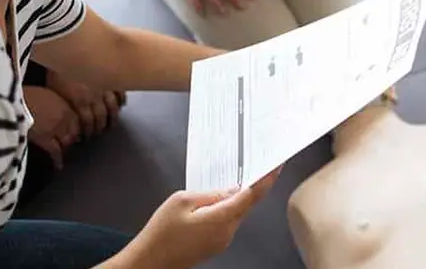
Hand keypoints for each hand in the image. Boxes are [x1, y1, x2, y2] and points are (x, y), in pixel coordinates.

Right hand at [23, 86, 80, 169]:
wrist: (9, 101)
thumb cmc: (20, 95)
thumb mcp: (38, 93)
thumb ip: (48, 102)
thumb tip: (48, 108)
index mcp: (61, 101)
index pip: (75, 117)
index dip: (73, 125)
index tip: (72, 130)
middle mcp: (63, 114)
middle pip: (74, 130)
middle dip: (72, 137)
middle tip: (70, 144)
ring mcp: (56, 128)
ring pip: (66, 141)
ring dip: (65, 148)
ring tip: (63, 153)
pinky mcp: (46, 139)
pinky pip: (56, 152)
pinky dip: (57, 160)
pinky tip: (58, 166)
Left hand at [46, 69, 125, 139]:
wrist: (71, 45)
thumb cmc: (58, 65)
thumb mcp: (54, 86)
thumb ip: (62, 100)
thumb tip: (60, 111)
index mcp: (80, 100)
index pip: (87, 122)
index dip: (88, 131)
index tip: (87, 137)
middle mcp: (95, 96)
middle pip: (102, 116)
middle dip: (102, 126)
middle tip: (101, 132)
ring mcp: (106, 85)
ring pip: (114, 105)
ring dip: (114, 116)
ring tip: (113, 121)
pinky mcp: (113, 75)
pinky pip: (122, 90)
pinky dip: (122, 99)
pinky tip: (122, 103)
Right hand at [125, 168, 281, 268]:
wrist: (148, 262)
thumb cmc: (161, 233)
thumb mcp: (183, 201)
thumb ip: (211, 193)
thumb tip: (232, 190)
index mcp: (222, 219)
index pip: (253, 195)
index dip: (266, 179)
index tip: (276, 166)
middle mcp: (227, 232)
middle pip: (246, 204)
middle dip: (250, 186)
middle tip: (252, 165)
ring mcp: (221, 241)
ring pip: (235, 213)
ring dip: (235, 198)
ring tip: (226, 181)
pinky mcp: (214, 245)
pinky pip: (226, 222)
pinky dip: (226, 209)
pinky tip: (215, 201)